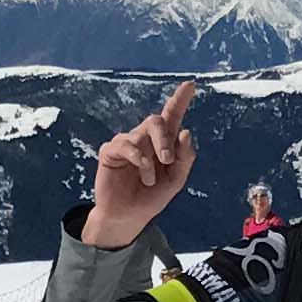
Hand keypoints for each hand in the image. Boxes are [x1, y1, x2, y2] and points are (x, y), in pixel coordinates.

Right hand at [83, 80, 199, 246]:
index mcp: (162, 143)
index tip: (190, 84)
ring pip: (141, 135)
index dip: (180, 99)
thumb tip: (185, 132)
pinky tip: (143, 172)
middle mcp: (144, 138)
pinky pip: (125, 145)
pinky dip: (138, 159)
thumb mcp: (176, 180)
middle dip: (164, 139)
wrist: (128, 217)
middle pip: (157, 120)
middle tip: (168, 159)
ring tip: (149, 180)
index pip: (171, 115)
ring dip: (150, 161)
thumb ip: (184, 158)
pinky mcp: (111, 152)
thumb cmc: (151, 196)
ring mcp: (126, 143)